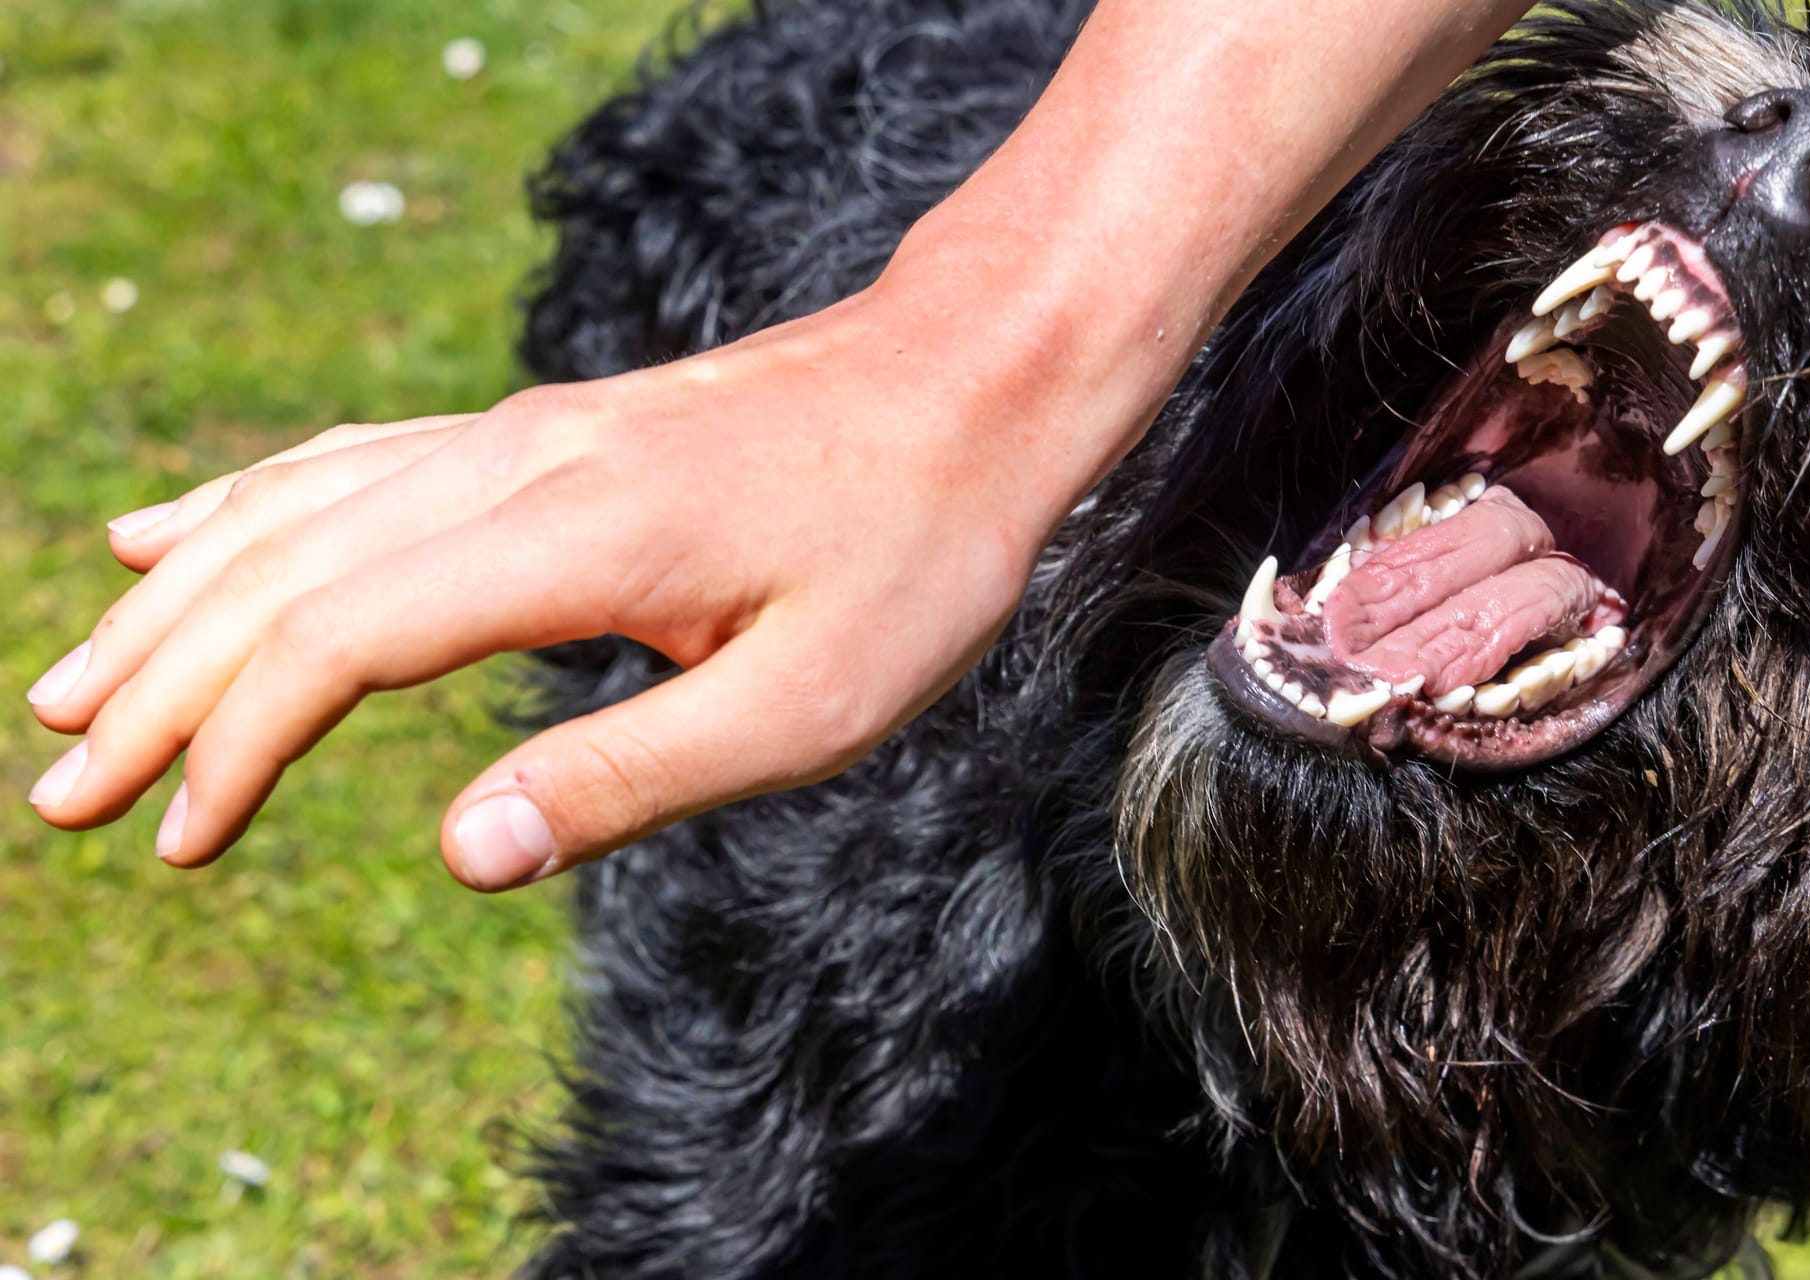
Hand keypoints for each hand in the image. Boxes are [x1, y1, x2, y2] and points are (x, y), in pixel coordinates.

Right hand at [24, 275, 1116, 890]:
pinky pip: (357, 460)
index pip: (337, 639)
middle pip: (284, 570)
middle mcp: (516, 464)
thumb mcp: (807, 705)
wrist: (971, 384)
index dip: (232, 743)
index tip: (173, 839)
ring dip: (180, 600)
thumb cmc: (914, 553)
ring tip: (73, 679)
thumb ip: (630, 779)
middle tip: (55, 788)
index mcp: (570, 540)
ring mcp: (522, 433)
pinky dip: (251, 506)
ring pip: (300, 507)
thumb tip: (457, 854)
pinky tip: (185, 530)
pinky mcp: (545, 430)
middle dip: (158, 684)